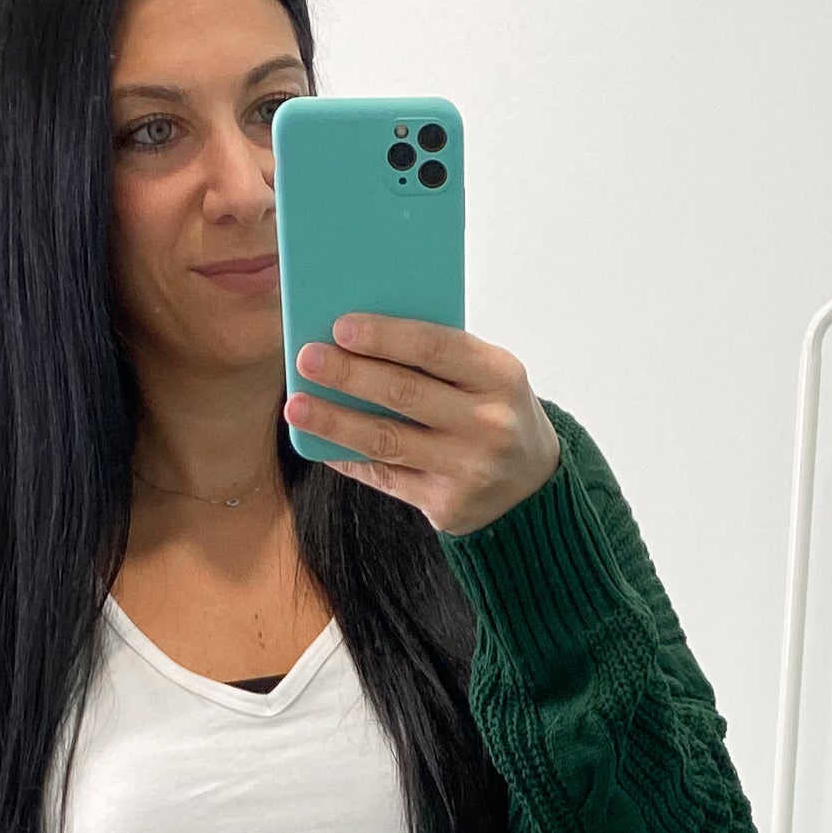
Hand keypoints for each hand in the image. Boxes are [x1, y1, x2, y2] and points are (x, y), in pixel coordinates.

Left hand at [284, 318, 560, 535]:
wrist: (534, 485)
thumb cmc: (494, 411)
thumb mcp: (487, 374)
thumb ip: (438, 357)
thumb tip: (355, 338)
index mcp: (500, 375)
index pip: (435, 347)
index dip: (384, 336)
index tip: (340, 326)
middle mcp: (488, 424)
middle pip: (404, 393)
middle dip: (349, 375)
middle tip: (307, 359)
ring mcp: (468, 470)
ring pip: (387, 441)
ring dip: (335, 422)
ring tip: (297, 407)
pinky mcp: (447, 507)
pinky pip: (386, 478)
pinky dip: (348, 459)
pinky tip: (321, 443)